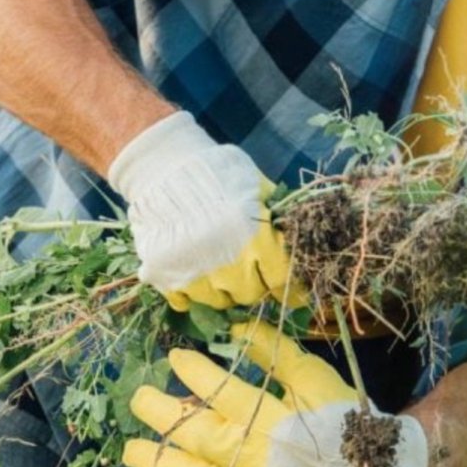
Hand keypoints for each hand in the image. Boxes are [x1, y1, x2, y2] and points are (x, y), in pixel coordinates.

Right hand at [107, 112, 302, 310]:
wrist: (163, 164)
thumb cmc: (218, 174)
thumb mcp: (258, 189)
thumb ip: (279, 218)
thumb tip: (303, 244)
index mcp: (256, 238)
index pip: (281, 280)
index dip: (290, 287)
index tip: (293, 292)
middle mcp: (227, 262)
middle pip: (251, 294)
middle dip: (255, 285)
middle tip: (251, 272)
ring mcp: (193, 271)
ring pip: (220, 302)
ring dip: (225, 291)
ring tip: (223, 271)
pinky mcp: (163, 274)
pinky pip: (185, 302)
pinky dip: (192, 295)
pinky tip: (195, 276)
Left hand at [121, 321, 428, 466]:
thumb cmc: (341, 419)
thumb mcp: (313, 377)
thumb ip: (275, 354)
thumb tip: (238, 329)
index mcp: (265, 418)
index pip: (217, 391)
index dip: (192, 371)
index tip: (176, 358)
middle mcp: (247, 455)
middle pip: (191, 433)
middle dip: (159, 412)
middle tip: (142, 398)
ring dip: (155, 463)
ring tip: (132, 451)